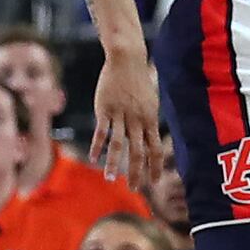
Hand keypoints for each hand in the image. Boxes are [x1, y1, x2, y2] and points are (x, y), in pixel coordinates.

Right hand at [92, 47, 162, 183]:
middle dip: (136, 172)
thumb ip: (149, 122)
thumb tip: (149, 139)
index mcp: (150, 120)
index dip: (155, 167)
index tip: (154, 182)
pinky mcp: (105, 109)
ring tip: (110, 179)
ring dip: (114, 164)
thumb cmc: (138, 82)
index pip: (155, 149)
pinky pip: (102, 132)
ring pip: (118, 145)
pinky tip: (94, 159)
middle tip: (134, 189)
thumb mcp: (150, 102)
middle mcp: (137, 120)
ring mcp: (121, 115)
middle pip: (138, 152)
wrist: (127, 60)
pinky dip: (98, 147)